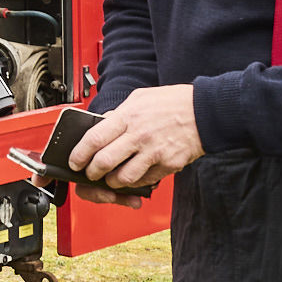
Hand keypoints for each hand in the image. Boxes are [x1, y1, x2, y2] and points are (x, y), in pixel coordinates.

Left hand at [69, 84, 201, 196]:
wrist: (207, 111)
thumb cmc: (173, 102)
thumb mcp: (140, 98)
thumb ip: (119, 113)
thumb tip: (103, 124)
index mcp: (128, 116)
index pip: (94, 139)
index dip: (80, 154)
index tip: (75, 161)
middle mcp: (139, 135)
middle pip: (104, 162)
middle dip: (91, 173)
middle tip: (90, 173)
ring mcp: (154, 152)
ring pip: (123, 177)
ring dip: (112, 182)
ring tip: (111, 178)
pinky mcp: (169, 164)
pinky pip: (145, 180)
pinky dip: (135, 182)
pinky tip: (133, 176)